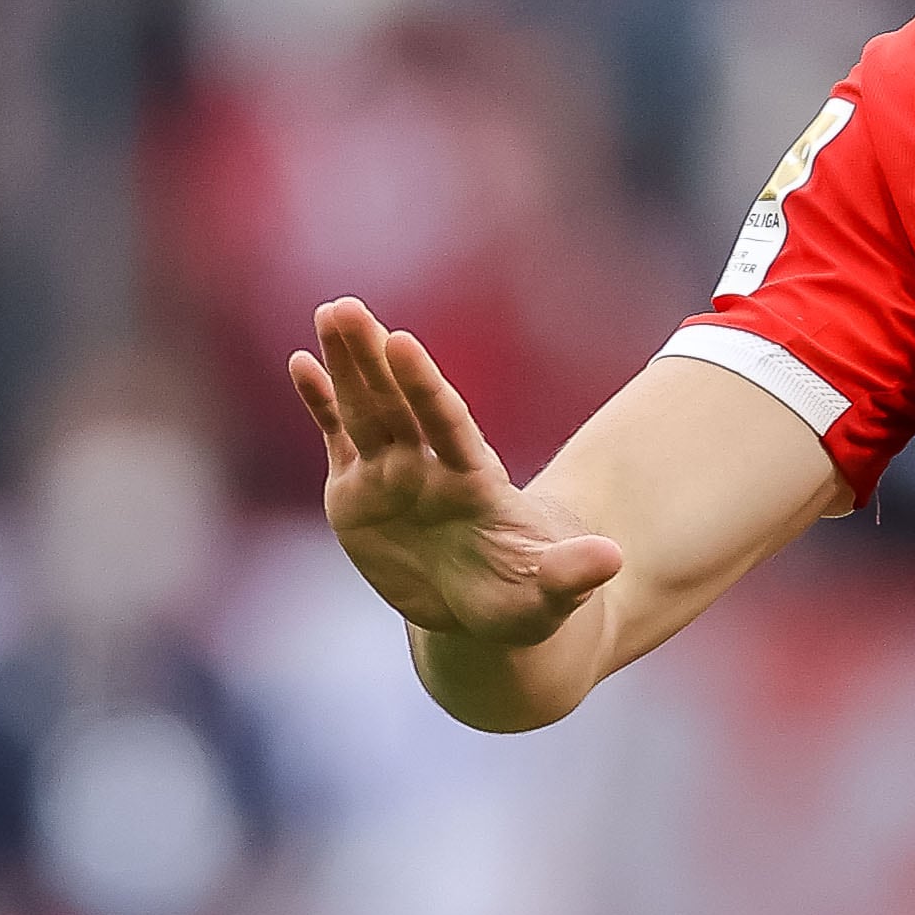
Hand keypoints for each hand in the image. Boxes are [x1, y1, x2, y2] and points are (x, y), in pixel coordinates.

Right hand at [290, 299, 624, 644]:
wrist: (488, 606)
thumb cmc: (526, 598)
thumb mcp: (550, 595)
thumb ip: (573, 574)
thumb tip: (612, 559)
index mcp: (473, 484)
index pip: (448, 425)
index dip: (424, 387)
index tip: (403, 343)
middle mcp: (431, 468)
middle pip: (398, 405)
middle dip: (372, 357)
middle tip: (346, 308)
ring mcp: (394, 475)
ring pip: (366, 411)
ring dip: (346, 364)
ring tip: (331, 312)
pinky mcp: (361, 491)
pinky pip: (339, 438)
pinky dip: (320, 403)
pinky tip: (301, 362)